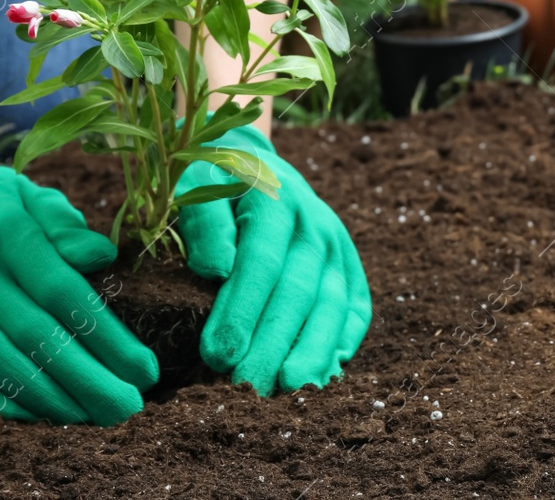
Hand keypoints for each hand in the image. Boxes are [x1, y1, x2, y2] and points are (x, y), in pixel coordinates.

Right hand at [0, 111, 158, 423]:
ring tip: (95, 416)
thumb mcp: (32, 200)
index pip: (62, 292)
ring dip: (52, 399)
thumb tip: (103, 256)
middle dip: (88, 379)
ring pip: (0, 365)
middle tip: (130, 405)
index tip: (145, 368)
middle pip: (35, 336)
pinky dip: (9, 405)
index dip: (106, 336)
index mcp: (7, 235)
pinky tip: (47, 417)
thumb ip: (66, 227)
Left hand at [175, 127, 370, 393]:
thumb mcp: (198, 187)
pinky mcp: (351, 268)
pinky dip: (342, 343)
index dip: (242, 311)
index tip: (218, 355)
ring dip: (311, 351)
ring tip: (289, 389)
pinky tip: (323, 375)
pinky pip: (356, 310)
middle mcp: (315, 224)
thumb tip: (215, 269)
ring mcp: (338, 247)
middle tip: (246, 388)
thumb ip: (204, 222)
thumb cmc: (216, 185)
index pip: (261, 262)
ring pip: (331, 305)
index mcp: (275, 200)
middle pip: (297, 292)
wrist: (255, 165)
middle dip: (272, 344)